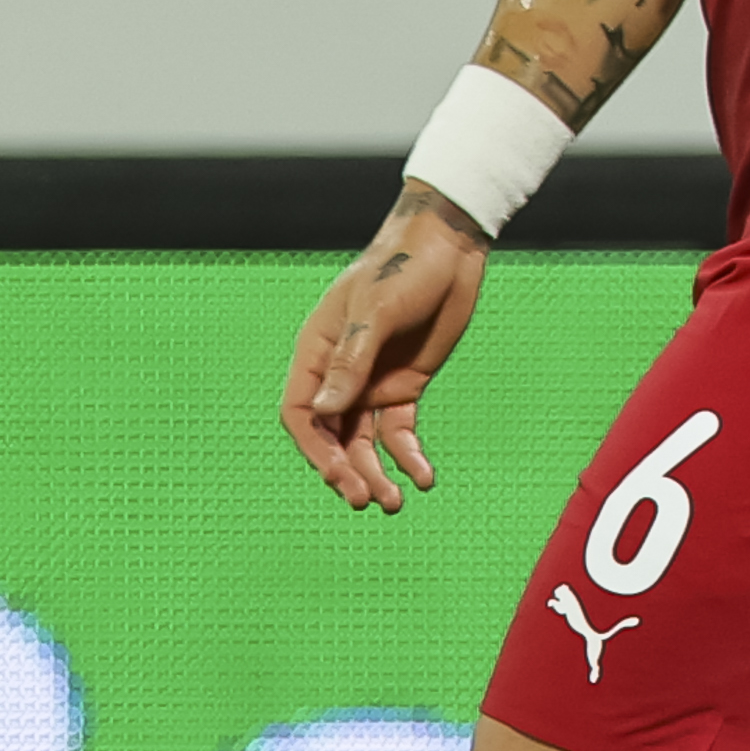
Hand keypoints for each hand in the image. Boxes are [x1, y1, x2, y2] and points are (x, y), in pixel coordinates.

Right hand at [282, 194, 491, 508]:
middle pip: (333, 436)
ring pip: (364, 441)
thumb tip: (325, 410)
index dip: (315, 449)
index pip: (302, 414)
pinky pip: (400, 430)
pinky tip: (424, 477)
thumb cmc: (402, 268)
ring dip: (376, 471)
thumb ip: (352, 360)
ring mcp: (372, 382)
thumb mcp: (375, 311)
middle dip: (346, 471)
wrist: (447, 248)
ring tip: (396, 502)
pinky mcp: (406, 385)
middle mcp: (340, 374)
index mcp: (317, 354)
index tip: (337, 476)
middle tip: (368, 501)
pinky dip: (409, 454)